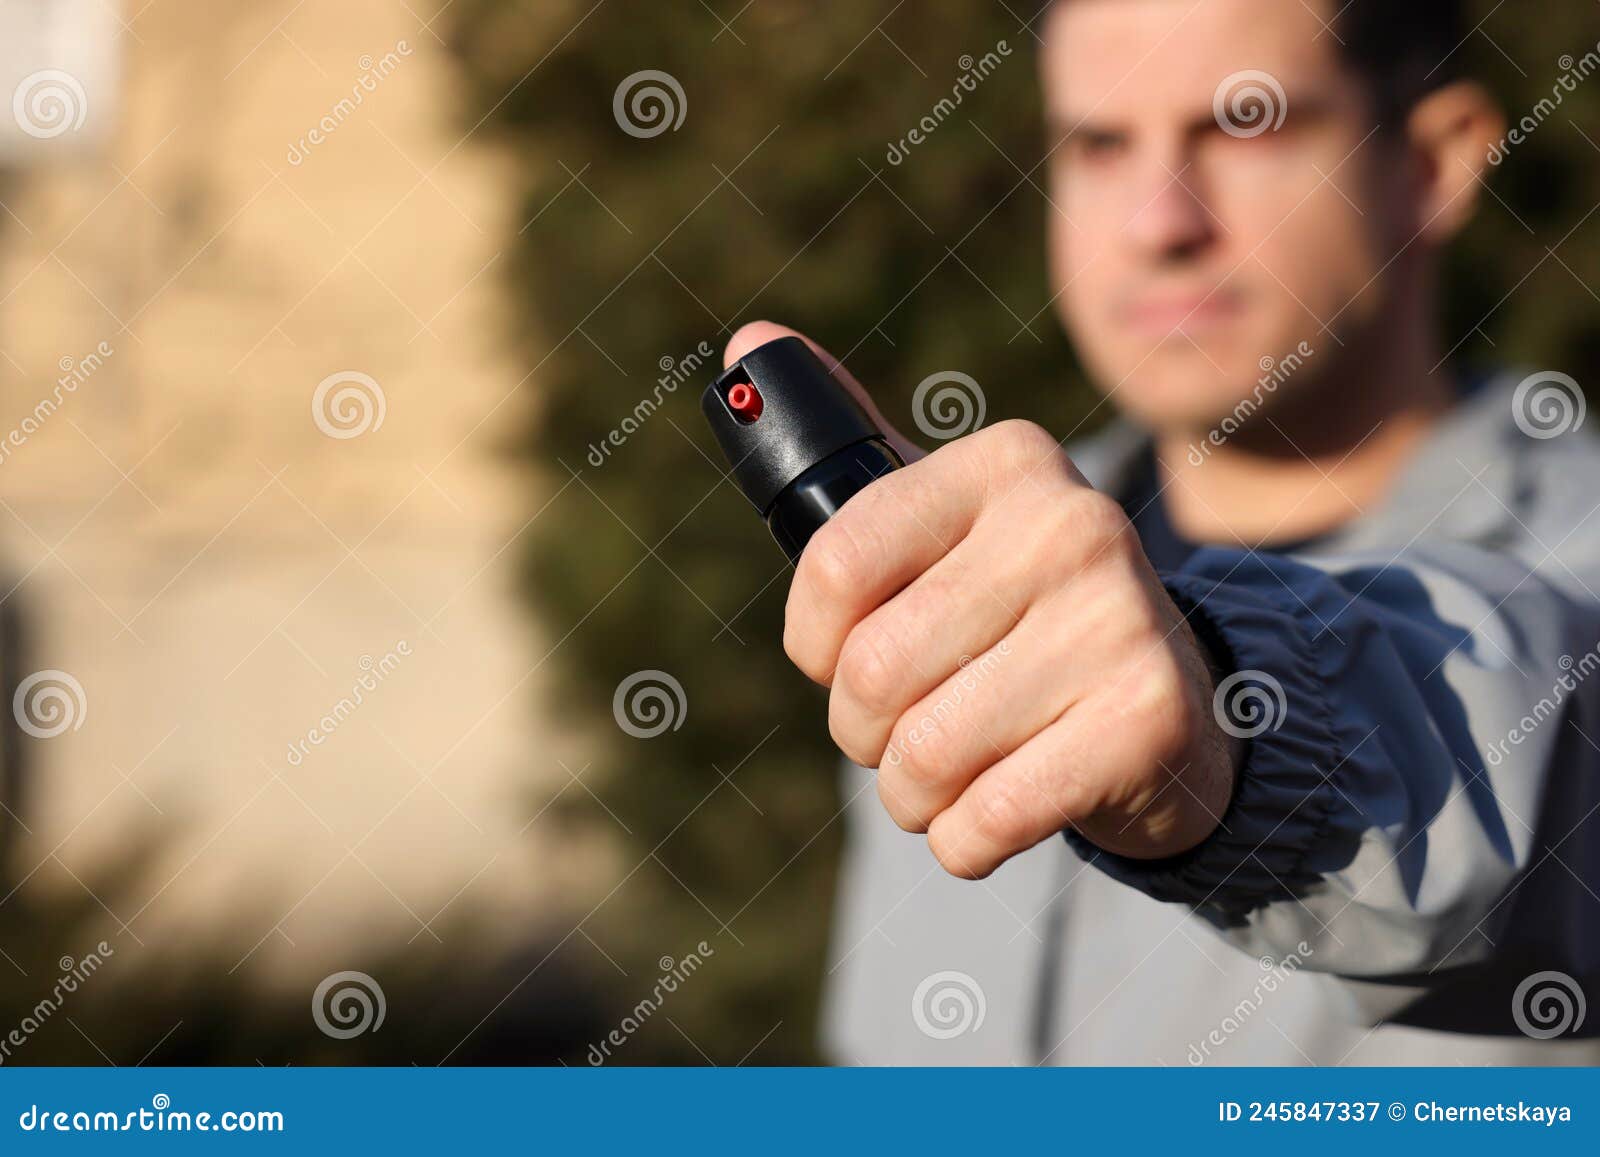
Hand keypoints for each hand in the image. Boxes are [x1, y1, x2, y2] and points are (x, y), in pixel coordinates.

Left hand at [723, 322, 1238, 878]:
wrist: (1168, 712)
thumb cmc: (1015, 621)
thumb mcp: (940, 533)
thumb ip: (849, 458)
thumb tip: (746, 343)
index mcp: (1005, 462)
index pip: (834, 565)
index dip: (814, 643)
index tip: (839, 657)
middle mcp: (1070, 523)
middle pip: (872, 672)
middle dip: (863, 733)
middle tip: (905, 730)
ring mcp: (1121, 619)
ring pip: (924, 756)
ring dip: (912, 795)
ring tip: (950, 774)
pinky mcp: (1149, 719)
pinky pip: (987, 819)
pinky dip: (964, 841)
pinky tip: (997, 811)